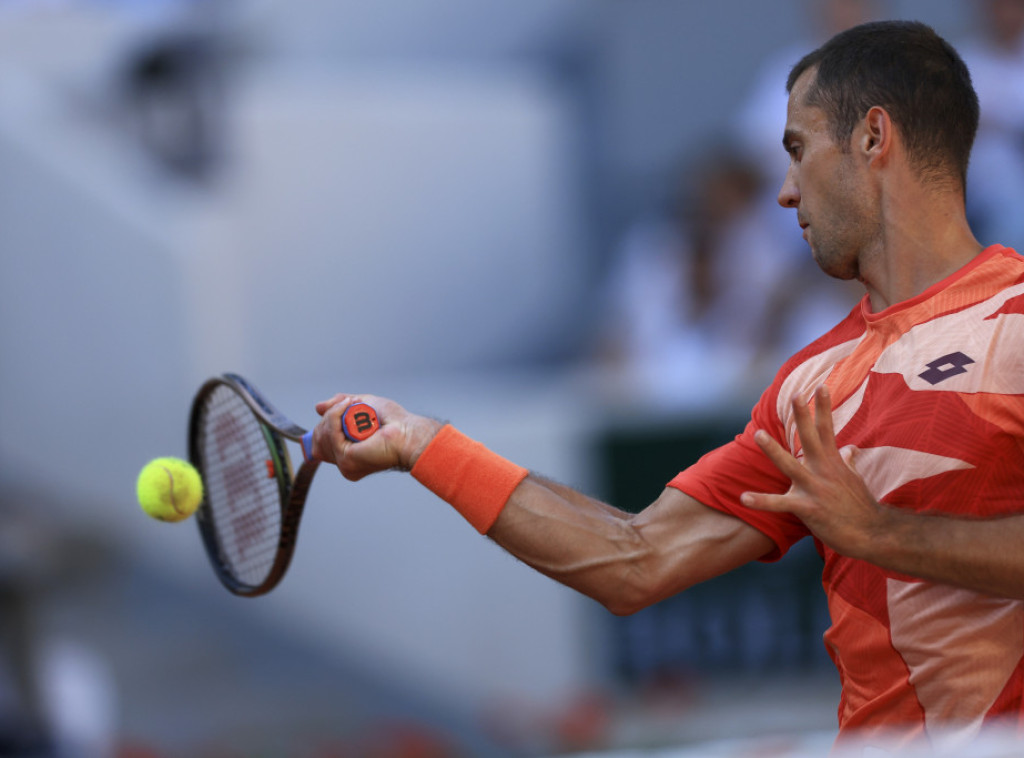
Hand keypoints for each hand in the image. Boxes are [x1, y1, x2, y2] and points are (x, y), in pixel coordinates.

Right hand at [310, 394, 442, 480]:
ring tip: (352, 406)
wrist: (408, 431)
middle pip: (317, 438)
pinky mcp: (346, 460)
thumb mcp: (361, 405)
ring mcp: (344, 463)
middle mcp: (345, 462)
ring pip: (322, 434)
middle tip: (349, 406)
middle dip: (329, 417)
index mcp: (348, 455)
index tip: (333, 412)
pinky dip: (335, 415)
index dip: (323, 426)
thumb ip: (339, 406)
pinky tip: (348, 407)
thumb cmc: (394, 422)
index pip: (319, 443)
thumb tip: (317, 407)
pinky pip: (330, 433)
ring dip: (334, 414)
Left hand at [740, 385, 890, 558]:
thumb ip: (848, 462)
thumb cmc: (861, 506)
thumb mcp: (854, 479)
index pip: (827, 430)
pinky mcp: (808, 509)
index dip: (823, 408)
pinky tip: (743, 497)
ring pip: (790, 466)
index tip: (820, 386)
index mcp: (832, 463)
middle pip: (811, 439)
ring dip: (773, 450)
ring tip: (758, 434)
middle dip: (803, 417)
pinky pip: (780, 504)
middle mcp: (823, 471)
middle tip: (796, 395)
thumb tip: (851, 448)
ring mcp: (816, 489)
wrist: (873, 535)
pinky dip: (761, 501)